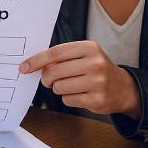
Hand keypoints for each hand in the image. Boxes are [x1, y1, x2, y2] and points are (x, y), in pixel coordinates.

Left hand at [19, 40, 140, 118]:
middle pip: (54, 71)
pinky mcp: (97, 100)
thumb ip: (62, 57)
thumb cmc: (96, 69)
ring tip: (70, 85)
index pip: (55, 52)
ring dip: (59, 89)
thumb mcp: (84, 55)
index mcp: (89, 48)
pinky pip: (68, 100)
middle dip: (47, 78)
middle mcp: (95, 63)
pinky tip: (79, 94)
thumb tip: (34, 64)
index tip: (24, 67)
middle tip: (50, 80)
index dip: (37, 60)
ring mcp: (97, 82)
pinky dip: (68, 98)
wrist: (123, 88)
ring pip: (59, 87)